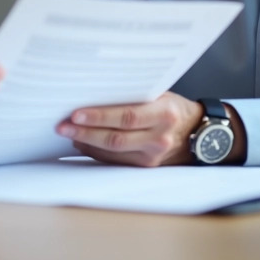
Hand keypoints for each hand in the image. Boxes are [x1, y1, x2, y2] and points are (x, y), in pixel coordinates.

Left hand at [55, 92, 224, 166]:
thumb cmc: (173, 107)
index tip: (76, 113)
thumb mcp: (159, 94)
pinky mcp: (147, 167)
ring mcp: (153, 155)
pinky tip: (83, 143)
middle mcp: (160, 137)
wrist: (197, 132)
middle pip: (116, 138)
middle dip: (85, 132)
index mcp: (164, 113)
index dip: (100, 117)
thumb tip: (96, 93)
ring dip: (87, 143)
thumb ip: (133, 95)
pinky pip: (116, 161)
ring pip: (113, 153)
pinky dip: (97, 152)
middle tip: (62, 126)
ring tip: (69, 133)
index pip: (127, 116)